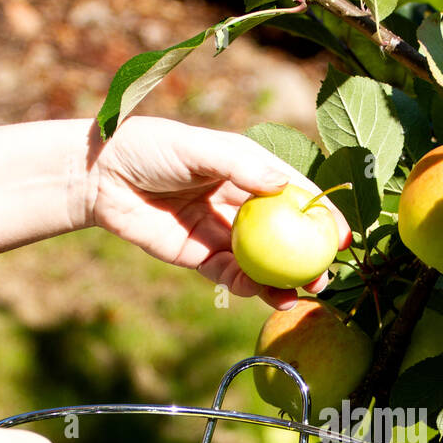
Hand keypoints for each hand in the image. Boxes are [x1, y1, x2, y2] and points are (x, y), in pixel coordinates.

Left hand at [85, 116, 351, 308]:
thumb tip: (283, 185)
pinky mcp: (199, 257)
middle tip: (326, 275)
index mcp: (246, 170)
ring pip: (262, 261)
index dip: (321, 214)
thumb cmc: (149, 148)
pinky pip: (231, 276)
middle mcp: (239, 202)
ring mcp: (221, 232)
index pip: (294, 193)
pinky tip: (264, 295)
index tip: (344, 236)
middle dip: (309, 257)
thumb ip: (241, 166)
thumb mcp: (199, 148)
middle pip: (285, 233)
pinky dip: (250, 287)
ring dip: (283, 280)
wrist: (99, 177)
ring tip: (302, 294)